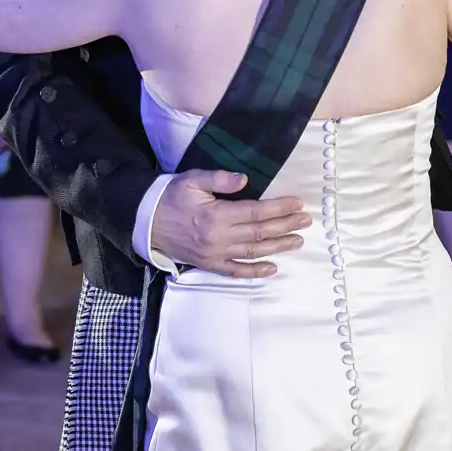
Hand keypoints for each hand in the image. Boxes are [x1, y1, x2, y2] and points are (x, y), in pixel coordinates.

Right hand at [149, 170, 310, 278]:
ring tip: (297, 241)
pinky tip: (272, 268)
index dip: (279, 208)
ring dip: (277, 247)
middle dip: (285, 226)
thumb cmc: (171, 197)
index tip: (298, 204)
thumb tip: (244, 180)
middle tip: (306, 221)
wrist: (146, 221)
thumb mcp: (192, 180)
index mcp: (216, 215)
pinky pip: (235, 271)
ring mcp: (214, 254)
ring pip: (253, 252)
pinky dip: (255, 272)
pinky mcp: (209, 264)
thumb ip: (219, 178)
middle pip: (260, 233)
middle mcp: (218, 238)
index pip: (256, 212)